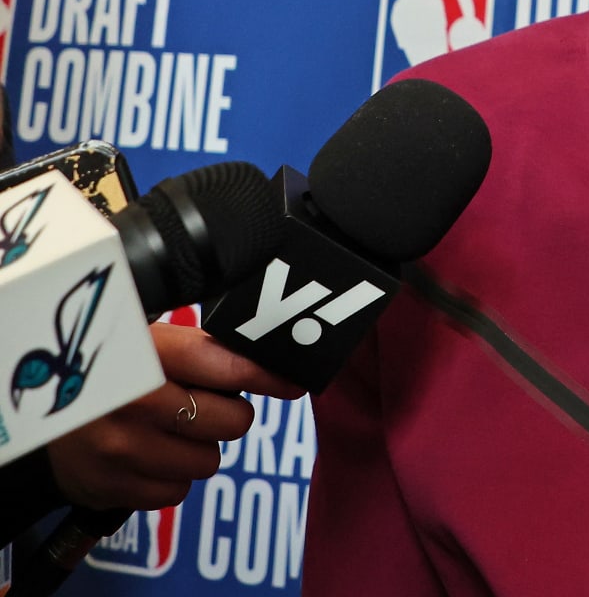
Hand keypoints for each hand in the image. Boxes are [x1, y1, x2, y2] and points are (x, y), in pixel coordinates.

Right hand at [44, 322, 304, 510]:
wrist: (47, 418)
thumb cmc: (117, 376)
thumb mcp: (152, 346)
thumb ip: (208, 352)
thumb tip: (274, 367)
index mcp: (144, 353)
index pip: (222, 363)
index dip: (263, 375)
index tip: (292, 382)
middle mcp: (132, 400)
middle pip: (232, 422)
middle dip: (227, 415)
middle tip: (201, 406)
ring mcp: (120, 447)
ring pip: (209, 461)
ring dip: (199, 448)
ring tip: (167, 430)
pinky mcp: (113, 487)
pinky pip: (179, 492)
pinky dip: (172, 478)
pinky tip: (149, 455)